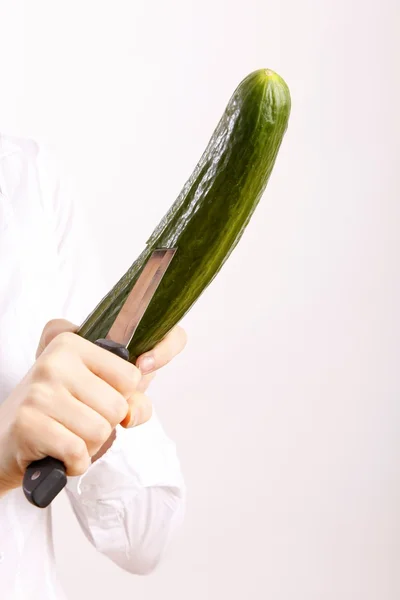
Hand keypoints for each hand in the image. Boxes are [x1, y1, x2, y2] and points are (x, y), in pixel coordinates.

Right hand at [35, 319, 185, 462]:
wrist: (4, 439)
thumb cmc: (57, 414)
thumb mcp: (97, 394)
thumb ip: (132, 400)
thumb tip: (134, 414)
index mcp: (72, 345)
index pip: (130, 376)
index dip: (121, 399)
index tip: (96, 401)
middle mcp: (54, 362)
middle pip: (117, 407)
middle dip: (105, 426)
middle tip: (77, 424)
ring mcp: (39, 392)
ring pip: (100, 431)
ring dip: (89, 446)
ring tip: (67, 437)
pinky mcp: (28, 424)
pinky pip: (77, 451)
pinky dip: (74, 462)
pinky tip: (58, 453)